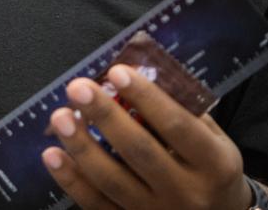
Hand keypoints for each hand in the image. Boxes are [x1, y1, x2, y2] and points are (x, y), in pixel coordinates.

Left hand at [41, 63, 250, 209]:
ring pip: (113, 181)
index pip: (177, 127)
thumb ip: (182, 111)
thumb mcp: (214, 139)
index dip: (147, 98)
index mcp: (214, 164)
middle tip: (78, 88)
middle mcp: (187, 192)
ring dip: (82, 147)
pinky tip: (52, 155)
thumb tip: (134, 75)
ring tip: (60, 116)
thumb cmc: (209, 167)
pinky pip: (96, 204)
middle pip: (140, 152)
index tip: (117, 72)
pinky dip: (72, 180)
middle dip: (106, 117)